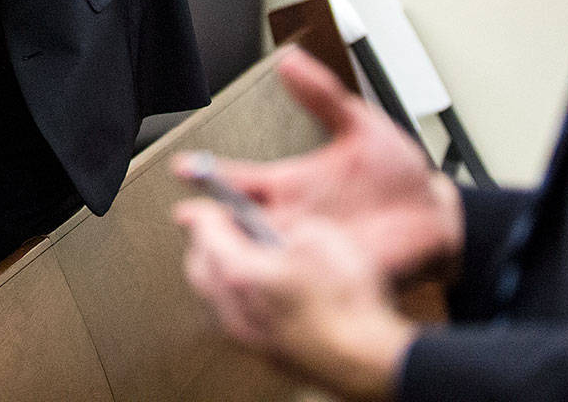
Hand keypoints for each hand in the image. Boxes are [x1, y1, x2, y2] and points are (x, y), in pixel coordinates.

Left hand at [173, 202, 412, 400]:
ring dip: (223, 273)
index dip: (205, 213)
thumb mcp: (321, 236)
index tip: (204, 204)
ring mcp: (246, 337)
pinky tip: (267, 291)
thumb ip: (287, 226)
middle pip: (200, 268)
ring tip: (247, 258)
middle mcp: (233, 309)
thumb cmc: (347, 302)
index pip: (205, 233)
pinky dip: (241, 297)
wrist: (368, 362)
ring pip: (216, 296)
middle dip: (207, 243)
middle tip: (222, 229)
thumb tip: (280, 231)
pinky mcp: (264, 354)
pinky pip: (237, 318)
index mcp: (239, 272)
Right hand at [191, 49, 463, 288]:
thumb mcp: (360, 125)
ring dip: (238, 258)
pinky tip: (265, 282)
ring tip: (223, 251)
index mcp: (289, 185)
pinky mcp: (329, 276)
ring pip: (257, 261)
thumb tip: (291, 59)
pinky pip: (293, 287)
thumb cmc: (398, 173)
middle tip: (193, 221)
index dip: (206, 173)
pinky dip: (276, 286)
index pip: (237, 180)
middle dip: (209, 226)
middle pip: (234, 226)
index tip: (184, 167)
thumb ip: (324, 94)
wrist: (437, 216)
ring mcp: (308, 252)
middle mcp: (292, 220)